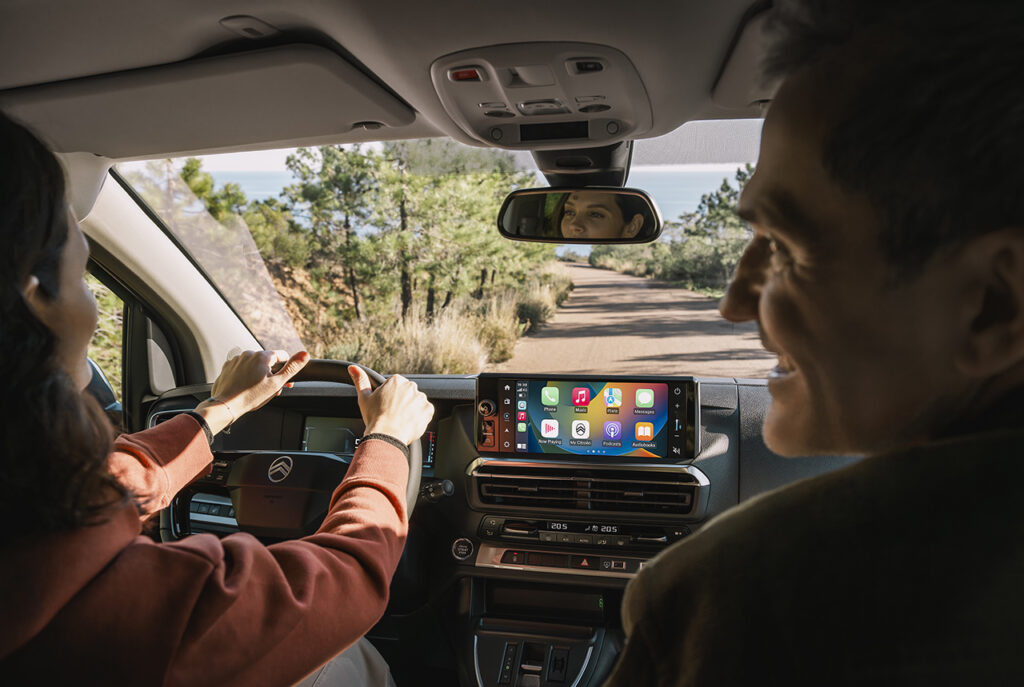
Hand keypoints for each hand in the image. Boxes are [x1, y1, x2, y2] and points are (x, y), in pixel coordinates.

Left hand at [195, 350, 309, 434]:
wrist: (226, 405)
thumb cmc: (250, 396)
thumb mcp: (276, 383)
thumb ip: (292, 368)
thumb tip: (305, 354)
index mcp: (262, 356)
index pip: (281, 356)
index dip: (286, 369)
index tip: (285, 381)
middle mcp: (248, 354)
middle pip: (267, 362)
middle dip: (272, 374)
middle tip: (272, 390)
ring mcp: (236, 360)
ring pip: (254, 365)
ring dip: (259, 375)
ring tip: (258, 390)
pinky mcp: (227, 367)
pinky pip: (241, 368)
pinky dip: (245, 375)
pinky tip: (246, 387)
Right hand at [349, 365, 433, 444]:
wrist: (387, 436)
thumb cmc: (375, 418)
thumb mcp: (364, 397)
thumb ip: (360, 380)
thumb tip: (353, 368)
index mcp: (396, 381)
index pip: (396, 386)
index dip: (390, 397)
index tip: (387, 406)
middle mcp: (410, 386)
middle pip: (408, 393)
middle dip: (402, 402)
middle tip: (393, 414)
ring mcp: (421, 398)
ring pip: (417, 402)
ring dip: (412, 409)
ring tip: (401, 420)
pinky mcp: (428, 410)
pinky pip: (426, 412)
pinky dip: (420, 417)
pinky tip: (409, 422)